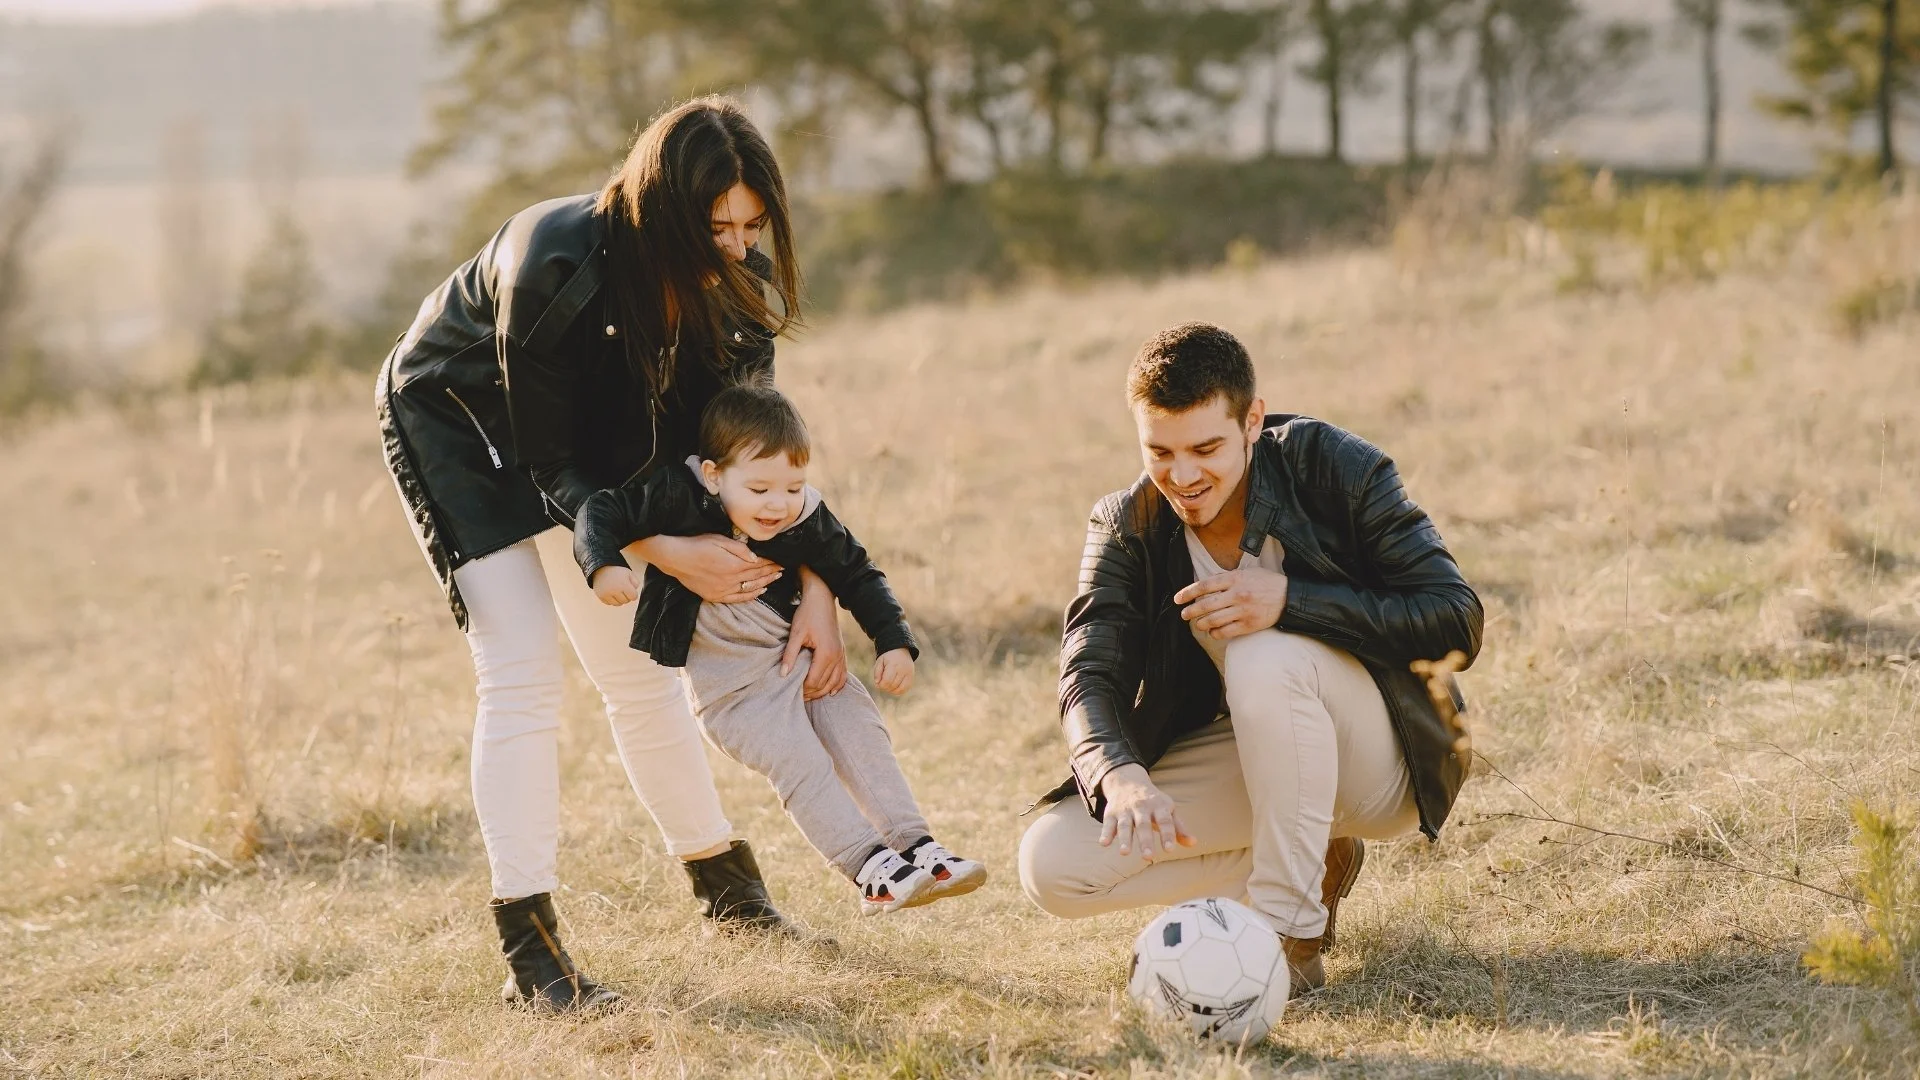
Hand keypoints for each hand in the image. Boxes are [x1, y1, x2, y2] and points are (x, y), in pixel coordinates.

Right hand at [591, 565, 638, 605]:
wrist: (601, 568)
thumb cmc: (616, 571)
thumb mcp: (629, 573)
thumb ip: (636, 582)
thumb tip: (635, 592)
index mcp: (623, 584)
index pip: (633, 597)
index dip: (634, 594)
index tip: (631, 591)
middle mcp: (615, 590)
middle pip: (626, 601)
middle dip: (626, 596)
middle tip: (623, 590)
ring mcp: (607, 594)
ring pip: (618, 604)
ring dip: (619, 600)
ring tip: (618, 592)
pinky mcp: (601, 596)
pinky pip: (609, 603)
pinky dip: (611, 600)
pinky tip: (611, 593)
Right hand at [631, 533, 780, 603]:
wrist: (675, 558)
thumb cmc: (696, 544)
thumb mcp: (719, 539)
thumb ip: (739, 549)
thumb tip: (757, 557)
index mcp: (734, 564)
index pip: (759, 564)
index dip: (771, 563)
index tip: (781, 561)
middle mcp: (731, 579)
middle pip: (757, 577)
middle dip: (771, 572)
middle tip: (783, 570)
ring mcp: (723, 590)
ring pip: (750, 588)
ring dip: (765, 583)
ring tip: (776, 578)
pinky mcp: (715, 596)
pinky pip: (738, 598)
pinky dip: (751, 596)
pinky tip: (760, 592)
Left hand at [784, 567, 846, 699]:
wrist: (822, 598)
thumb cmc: (807, 613)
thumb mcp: (795, 633)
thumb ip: (790, 654)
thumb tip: (783, 674)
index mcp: (826, 653)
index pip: (814, 680)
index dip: (802, 689)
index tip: (790, 689)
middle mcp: (837, 656)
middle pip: (825, 684)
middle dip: (811, 693)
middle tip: (796, 696)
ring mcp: (842, 654)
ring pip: (835, 682)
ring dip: (823, 691)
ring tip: (809, 696)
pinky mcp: (842, 652)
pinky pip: (843, 674)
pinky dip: (837, 685)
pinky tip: (831, 692)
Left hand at [872, 649, 913, 694]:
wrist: (901, 650)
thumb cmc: (888, 657)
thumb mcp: (880, 661)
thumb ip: (877, 672)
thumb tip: (877, 683)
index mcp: (893, 665)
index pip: (887, 681)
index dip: (881, 685)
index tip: (878, 684)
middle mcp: (903, 670)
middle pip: (893, 686)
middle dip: (885, 687)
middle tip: (882, 684)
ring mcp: (909, 674)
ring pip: (899, 689)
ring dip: (891, 690)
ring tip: (887, 685)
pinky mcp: (911, 677)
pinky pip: (905, 689)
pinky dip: (899, 691)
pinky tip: (894, 687)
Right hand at [1099, 764, 1193, 859]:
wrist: (1128, 781)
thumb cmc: (1154, 802)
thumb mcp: (1168, 810)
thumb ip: (1179, 828)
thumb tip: (1193, 843)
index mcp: (1159, 806)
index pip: (1165, 821)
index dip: (1167, 835)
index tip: (1169, 849)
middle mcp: (1142, 807)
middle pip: (1143, 825)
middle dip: (1145, 840)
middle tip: (1148, 857)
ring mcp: (1125, 810)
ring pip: (1125, 825)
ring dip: (1124, 838)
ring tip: (1125, 853)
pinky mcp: (1111, 813)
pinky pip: (1108, 824)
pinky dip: (1105, 833)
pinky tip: (1103, 843)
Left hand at [1175, 565, 1287, 640]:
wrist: (1288, 597)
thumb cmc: (1266, 582)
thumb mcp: (1247, 572)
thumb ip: (1227, 578)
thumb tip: (1205, 586)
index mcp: (1234, 579)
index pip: (1204, 586)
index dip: (1188, 593)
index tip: (1177, 599)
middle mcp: (1237, 594)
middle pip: (1206, 605)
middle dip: (1191, 611)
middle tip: (1184, 615)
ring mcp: (1243, 611)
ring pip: (1214, 620)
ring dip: (1202, 624)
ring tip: (1198, 624)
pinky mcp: (1249, 625)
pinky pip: (1226, 632)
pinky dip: (1216, 633)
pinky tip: (1213, 631)